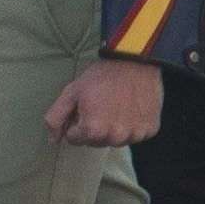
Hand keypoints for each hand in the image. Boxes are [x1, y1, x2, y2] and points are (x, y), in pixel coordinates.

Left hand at [49, 55, 165, 146]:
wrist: (134, 62)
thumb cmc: (102, 76)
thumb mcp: (72, 92)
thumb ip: (56, 118)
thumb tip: (54, 140)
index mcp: (92, 131)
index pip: (75, 139)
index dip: (77, 121)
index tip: (86, 106)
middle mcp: (115, 138)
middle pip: (96, 142)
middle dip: (94, 127)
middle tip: (101, 105)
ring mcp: (135, 135)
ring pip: (116, 140)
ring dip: (114, 128)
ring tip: (117, 106)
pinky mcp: (150, 130)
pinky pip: (135, 135)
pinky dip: (132, 124)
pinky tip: (131, 108)